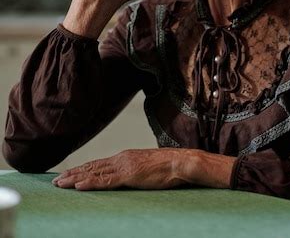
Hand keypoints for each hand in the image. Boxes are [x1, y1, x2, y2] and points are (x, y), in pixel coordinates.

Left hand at [52, 148, 184, 190]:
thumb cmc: (168, 167)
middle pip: (92, 167)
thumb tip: (130, 176)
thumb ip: (135, 170)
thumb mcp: (147, 168)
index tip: (68, 174)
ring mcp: (124, 166)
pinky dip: (89, 183)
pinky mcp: (128, 175)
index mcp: (125, 157)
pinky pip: (105, 181)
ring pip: (94, 173)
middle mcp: (121, 158)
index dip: (82, 169)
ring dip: (75, 178)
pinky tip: (78, 185)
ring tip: (60, 183)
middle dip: (73, 173)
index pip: (99, 164)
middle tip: (56, 180)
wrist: (180, 162)